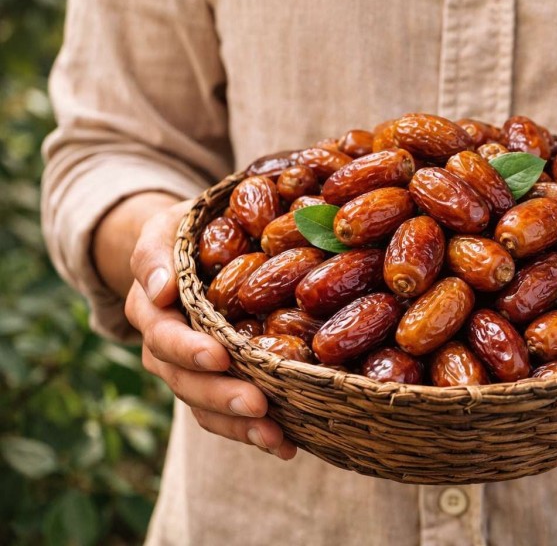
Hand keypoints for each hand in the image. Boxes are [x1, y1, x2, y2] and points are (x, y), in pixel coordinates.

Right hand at [124, 200, 296, 459]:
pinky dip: (254, 433)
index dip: (188, 348)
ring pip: (206, 406)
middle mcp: (164, 348)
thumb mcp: (167, 228)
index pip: (163, 334)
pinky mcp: (216, 385)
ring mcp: (189, 371)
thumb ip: (157, 253)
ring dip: (239, 426)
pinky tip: (287, 445)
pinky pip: (228, 417)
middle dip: (221, 396)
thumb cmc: (187, 233)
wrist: (193, 252)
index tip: (219, 356)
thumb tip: (161, 289)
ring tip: (276, 438)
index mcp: (151, 309)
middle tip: (257, 405)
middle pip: (185, 381)